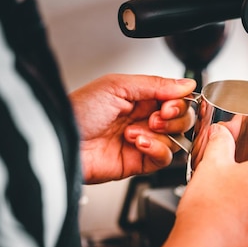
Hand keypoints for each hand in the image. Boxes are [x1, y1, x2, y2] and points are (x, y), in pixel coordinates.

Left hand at [69, 74, 195, 183]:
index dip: (179, 103)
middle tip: (156, 118)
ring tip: (135, 132)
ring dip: (161, 134)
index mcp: (140, 98)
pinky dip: (158, 150)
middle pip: (182, 120)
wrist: (61, 140)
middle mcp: (144, 119)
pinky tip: (139, 143)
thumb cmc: (78, 111)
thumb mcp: (118, 86)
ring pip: (177, 139)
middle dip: (174, 119)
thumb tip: (186, 84)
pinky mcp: (139, 162)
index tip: (169, 104)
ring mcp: (143, 141)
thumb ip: (156, 84)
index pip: (176, 99)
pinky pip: (164, 159)